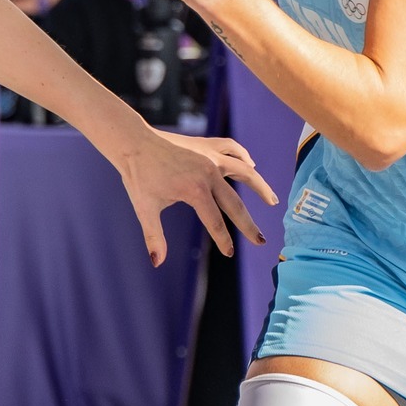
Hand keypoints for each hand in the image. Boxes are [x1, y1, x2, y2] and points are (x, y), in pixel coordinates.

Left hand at [113, 127, 274, 267]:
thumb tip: (157, 263)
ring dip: (260, 187)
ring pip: (245, 172)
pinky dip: (244, 157)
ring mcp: (210, 156)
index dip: (223, 240)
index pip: (215, 222)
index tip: (230, 253)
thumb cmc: (138, 176)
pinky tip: (251, 165)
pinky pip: (233, 149)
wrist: (133, 142)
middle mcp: (209, 173)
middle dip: (248, 225)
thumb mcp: (144, 208)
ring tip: (272, 201)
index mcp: (195, 191)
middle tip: (261, 242)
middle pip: (235, 203)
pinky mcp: (207, 145)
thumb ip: (154, 236)